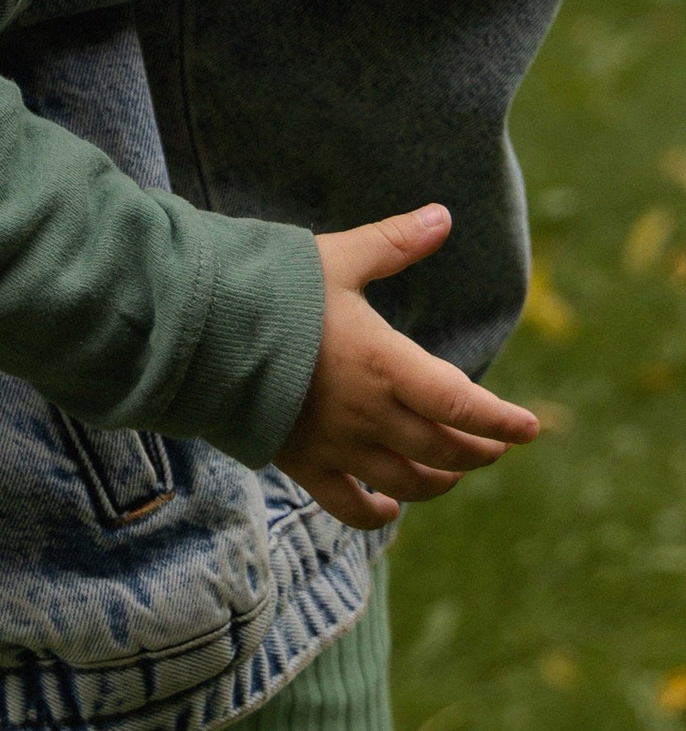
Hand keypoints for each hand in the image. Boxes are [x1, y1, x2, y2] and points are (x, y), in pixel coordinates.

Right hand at [276, 204, 538, 533]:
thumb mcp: (336, 258)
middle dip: (479, 450)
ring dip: (441, 481)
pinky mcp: (300, 461)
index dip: (503, 420)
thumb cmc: (269, 288)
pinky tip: (389, 511)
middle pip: (443, 448)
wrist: (197, 330)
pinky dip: (375, 513)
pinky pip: (346, 504)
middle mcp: (369, 413)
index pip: (462, 404)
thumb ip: (393, 243)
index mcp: (385, 363)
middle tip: (497, 445)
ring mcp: (335, 444)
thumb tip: (443, 216)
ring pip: (407, 480)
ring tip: (455, 472)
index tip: (532, 428)